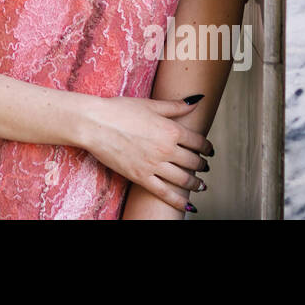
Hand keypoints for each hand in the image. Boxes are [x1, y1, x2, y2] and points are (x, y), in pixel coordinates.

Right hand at [78, 94, 211, 211]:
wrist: (95, 124)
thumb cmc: (120, 110)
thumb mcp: (150, 104)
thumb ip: (175, 106)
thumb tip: (197, 100)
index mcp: (171, 130)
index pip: (198, 141)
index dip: (207, 147)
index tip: (209, 151)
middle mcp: (166, 149)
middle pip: (193, 162)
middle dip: (202, 165)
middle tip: (205, 167)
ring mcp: (154, 165)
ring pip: (183, 179)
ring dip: (195, 184)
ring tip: (201, 186)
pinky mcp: (141, 177)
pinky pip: (165, 193)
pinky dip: (179, 201)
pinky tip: (189, 205)